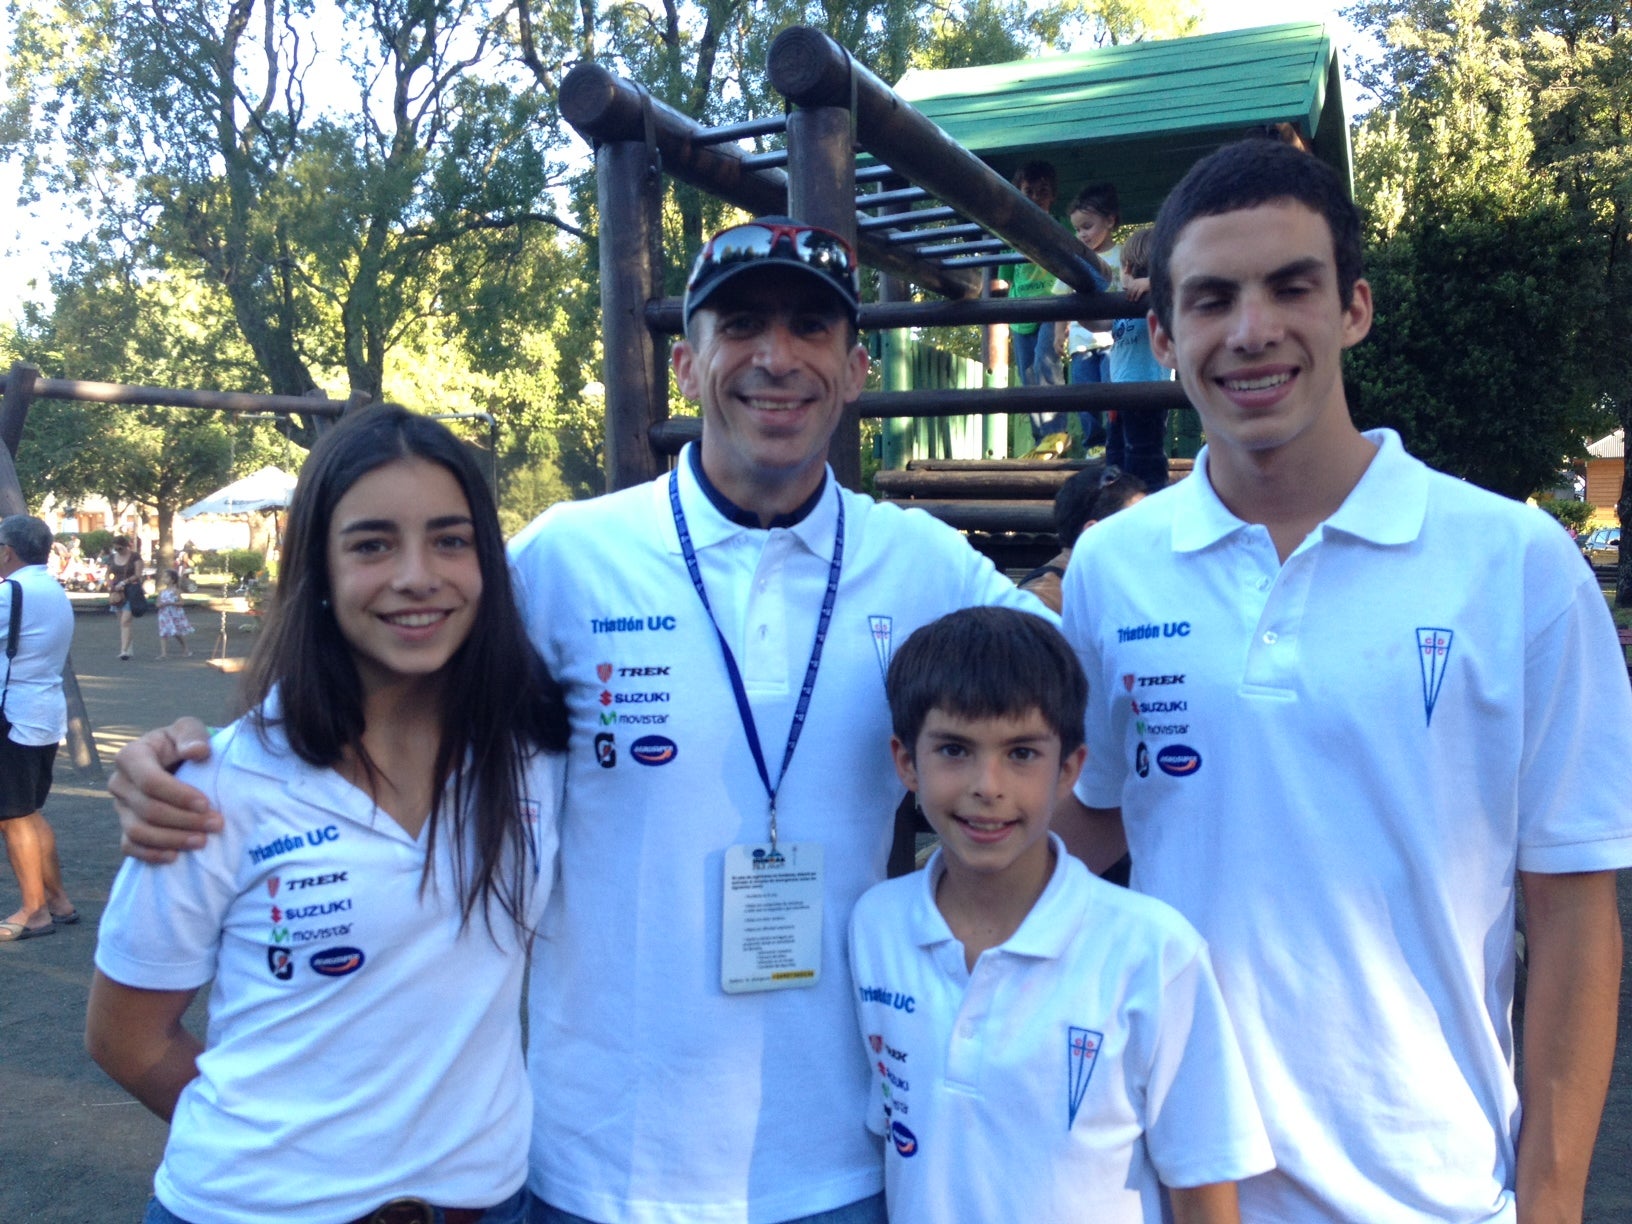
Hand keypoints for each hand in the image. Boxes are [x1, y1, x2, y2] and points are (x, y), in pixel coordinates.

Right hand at [108, 719, 220, 862]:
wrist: (176, 761)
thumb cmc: (183, 743)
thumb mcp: (189, 730)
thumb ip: (192, 735)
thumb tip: (197, 751)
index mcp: (131, 756)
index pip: (150, 781)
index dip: (178, 796)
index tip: (206, 804)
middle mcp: (119, 783)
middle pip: (147, 809)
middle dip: (184, 820)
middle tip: (215, 824)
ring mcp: (120, 807)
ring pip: (138, 831)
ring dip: (171, 839)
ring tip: (202, 841)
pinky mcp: (125, 826)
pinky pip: (129, 846)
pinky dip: (150, 854)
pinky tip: (175, 856)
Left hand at [1122, 274, 1150, 301]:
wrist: (1154, 281)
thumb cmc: (1144, 283)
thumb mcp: (1137, 283)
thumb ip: (1130, 285)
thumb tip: (1123, 287)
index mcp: (1135, 281)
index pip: (1129, 287)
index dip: (1127, 293)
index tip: (1126, 298)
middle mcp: (1137, 282)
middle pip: (1130, 289)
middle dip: (1129, 295)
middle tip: (1128, 300)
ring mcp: (1140, 284)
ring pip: (1134, 291)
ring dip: (1132, 296)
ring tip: (1131, 301)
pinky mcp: (1143, 287)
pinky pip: (1139, 293)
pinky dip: (1137, 297)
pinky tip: (1136, 300)